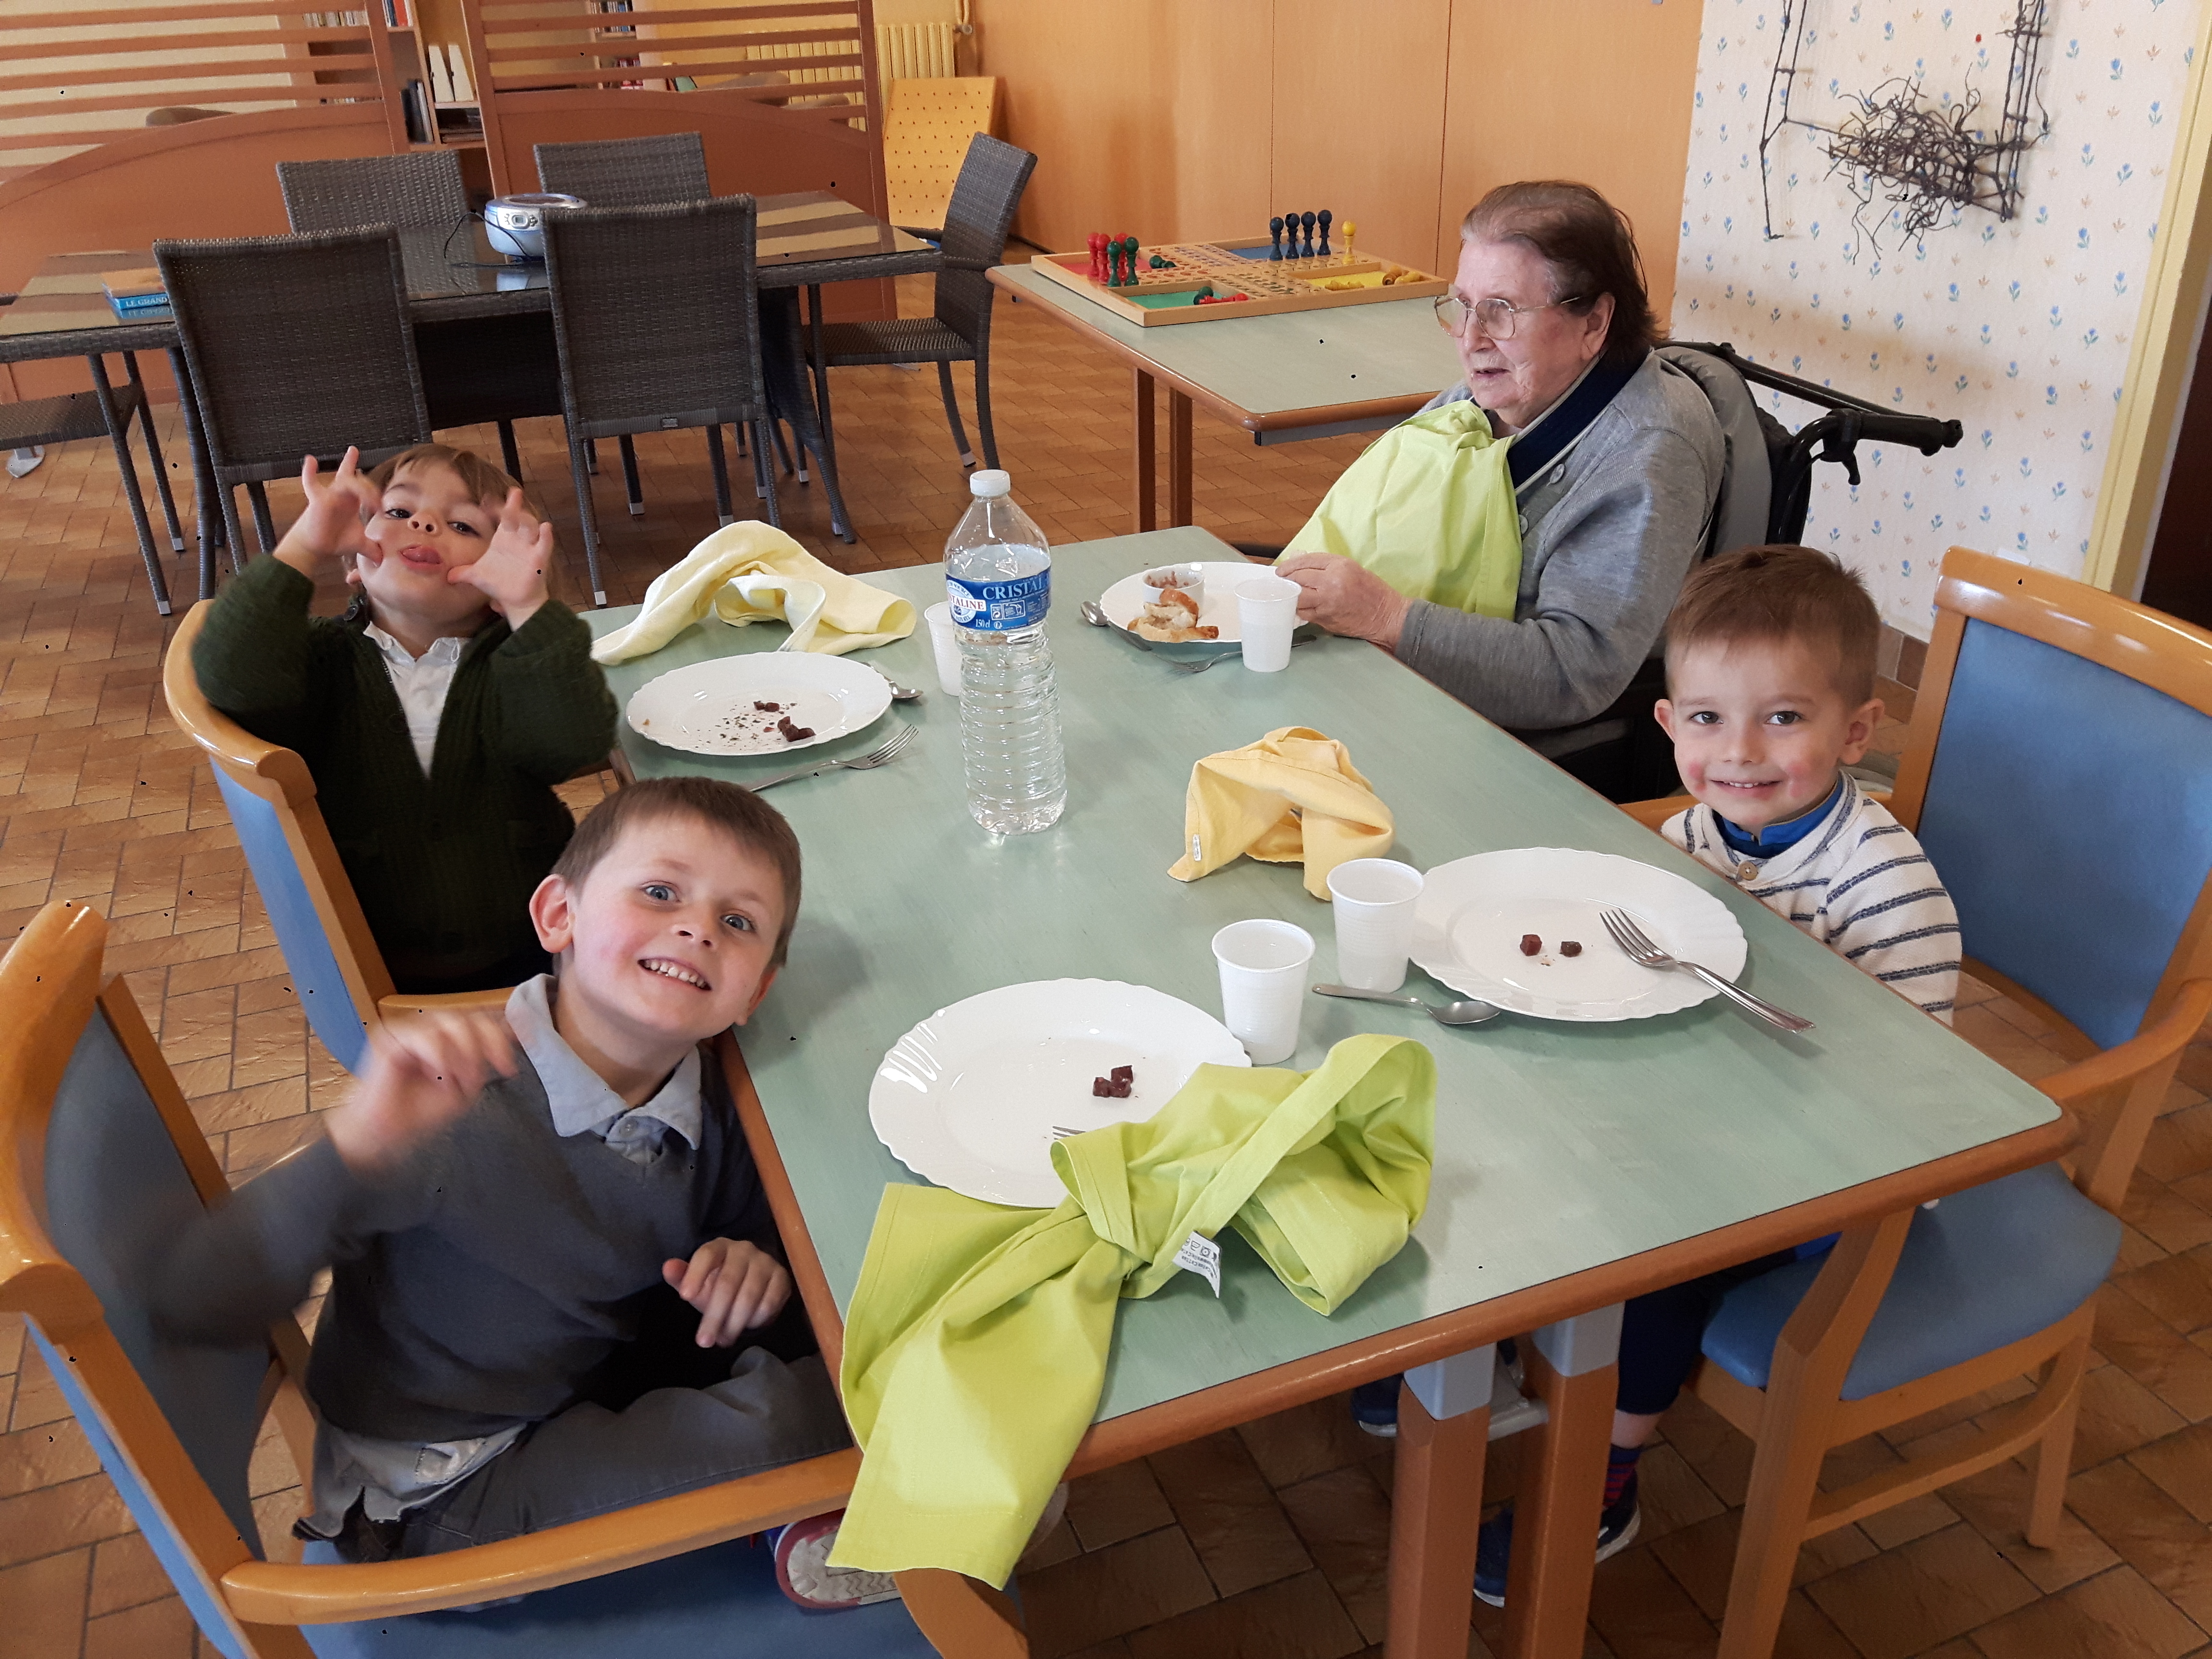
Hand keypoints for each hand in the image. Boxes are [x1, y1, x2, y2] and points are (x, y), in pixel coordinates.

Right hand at [273, 448, 377, 578]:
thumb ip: (373, 548)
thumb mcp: (359, 543)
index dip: (373, 488)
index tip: (381, 504)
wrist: (317, 548)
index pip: (363, 484)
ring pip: (346, 481)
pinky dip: (309, 472)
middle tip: (376, 504)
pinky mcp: (318, 500)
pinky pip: (310, 483)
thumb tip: (382, 558)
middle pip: (357, 480)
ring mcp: (329, 495)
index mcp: (352, 500)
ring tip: (371, 502)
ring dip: (361, 488)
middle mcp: (341, 494)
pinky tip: (311, 460)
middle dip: (370, 488)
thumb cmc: (334, 540)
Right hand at [324, 1010, 517, 1176]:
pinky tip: (437, 1076)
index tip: (510, 1064)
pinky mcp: (391, 1036)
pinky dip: (440, 1057)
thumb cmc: (420, 1111)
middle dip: (485, 1046)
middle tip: (483, 1076)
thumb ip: (484, 1059)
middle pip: (469, 1017)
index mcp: (446, 1038)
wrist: (386, 1132)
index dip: (501, 1032)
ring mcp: (409, 1030)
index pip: (479, 1020)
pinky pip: (427, 1035)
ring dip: (464, 1054)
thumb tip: (512, 1033)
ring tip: (458, 1080)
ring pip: (451, 1022)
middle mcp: (428, 1028)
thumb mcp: (464, 1085)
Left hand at [450, 489, 551, 629]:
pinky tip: (546, 527)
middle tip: (507, 499)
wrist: (515, 601)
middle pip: (517, 517)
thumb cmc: (499, 584)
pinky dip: (546, 536)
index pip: (502, 517)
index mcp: (503, 539)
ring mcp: (529, 548)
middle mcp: (517, 540)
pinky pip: (545, 545)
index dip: (497, 506)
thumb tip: (447, 575)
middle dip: (513, 508)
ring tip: (518, 512)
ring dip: (526, 518)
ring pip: (531, 527)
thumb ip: (463, 572)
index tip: (487, 499)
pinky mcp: (539, 559)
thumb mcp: (477, 576)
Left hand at [663, 1238, 791, 1346]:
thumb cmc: (717, 1281)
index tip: (685, 1298)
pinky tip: (747, 1327)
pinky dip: (756, 1319)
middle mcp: (744, 1250)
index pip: (707, 1255)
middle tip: (703, 1341)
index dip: (696, 1274)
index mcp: (719, 1246)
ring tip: (723, 1340)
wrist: (751, 1280)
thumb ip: (681, 1276)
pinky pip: (769, 1302)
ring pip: (749, 1295)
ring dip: (734, 1323)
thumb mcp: (696, 1281)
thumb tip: (668, 1267)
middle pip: (728, 1283)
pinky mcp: (782, 1277)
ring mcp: (765, 1262)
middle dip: (714, 1315)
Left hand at [1274, 553, 1412, 649]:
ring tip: (1288, 594)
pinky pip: (1304, 613)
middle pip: (1298, 578)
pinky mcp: (1325, 618)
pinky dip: (1299, 609)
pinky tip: (1298, 607)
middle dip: (1286, 580)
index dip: (1290, 565)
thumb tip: (1301, 567)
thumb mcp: (1352, 569)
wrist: (1386, 616)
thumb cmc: (1372, 592)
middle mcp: (1331, 582)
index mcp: (1340, 565)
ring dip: (1290, 596)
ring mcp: (1327, 602)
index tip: (1282, 570)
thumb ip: (1327, 567)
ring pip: (1297, 597)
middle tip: (1281, 582)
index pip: (1306, 561)